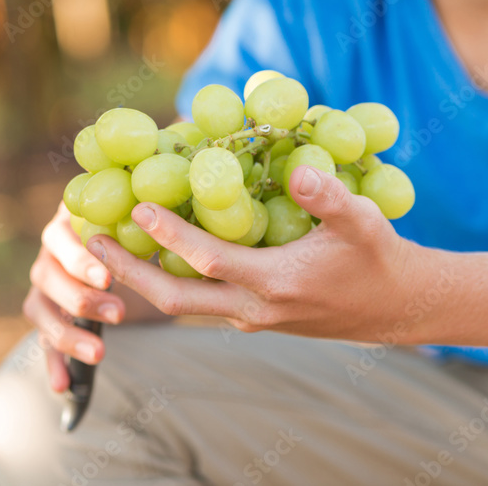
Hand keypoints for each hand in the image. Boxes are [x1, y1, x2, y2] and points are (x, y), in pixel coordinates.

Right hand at [23, 203, 126, 392]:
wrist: (128, 248)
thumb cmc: (137, 229)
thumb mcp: (139, 220)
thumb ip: (142, 218)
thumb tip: (161, 213)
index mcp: (67, 224)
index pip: (61, 240)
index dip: (81, 261)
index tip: (109, 279)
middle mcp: (50, 253)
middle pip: (48, 277)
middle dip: (82, 299)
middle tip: (118, 313)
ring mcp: (45, 286)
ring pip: (41, 311)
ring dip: (67, 334)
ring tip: (99, 353)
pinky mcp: (49, 316)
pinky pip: (44, 341)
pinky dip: (53, 363)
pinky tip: (64, 386)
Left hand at [85, 166, 428, 341]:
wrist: (397, 307)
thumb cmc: (380, 259)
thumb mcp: (364, 221)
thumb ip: (330, 198)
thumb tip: (298, 169)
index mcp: (276, 284)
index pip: (207, 259)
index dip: (168, 233)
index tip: (134, 208)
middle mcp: (255, 309)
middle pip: (175, 299)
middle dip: (128, 273)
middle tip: (89, 242)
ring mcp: (253, 319)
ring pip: (185, 306)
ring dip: (142, 281)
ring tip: (108, 249)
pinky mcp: (256, 318)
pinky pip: (202, 303)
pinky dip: (172, 281)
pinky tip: (155, 257)